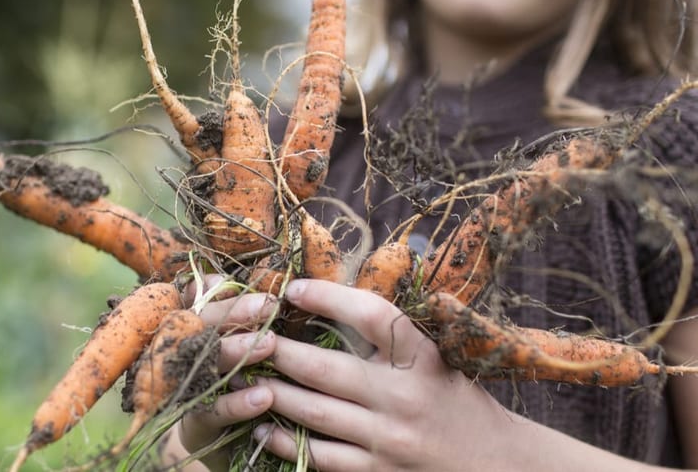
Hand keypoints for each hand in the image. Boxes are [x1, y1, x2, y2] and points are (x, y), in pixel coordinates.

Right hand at [161, 278, 279, 470]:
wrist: (228, 438)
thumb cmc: (238, 377)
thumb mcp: (236, 340)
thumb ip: (232, 311)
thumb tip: (221, 280)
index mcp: (190, 328)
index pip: (201, 302)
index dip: (224, 293)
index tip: (255, 284)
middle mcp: (180, 354)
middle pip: (200, 327)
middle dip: (234, 314)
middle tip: (269, 305)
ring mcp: (185, 388)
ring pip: (205, 364)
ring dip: (236, 352)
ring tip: (270, 343)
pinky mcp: (194, 424)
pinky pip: (214, 411)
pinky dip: (238, 403)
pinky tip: (265, 395)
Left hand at [250, 279, 515, 471]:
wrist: (498, 466)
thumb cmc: (454, 402)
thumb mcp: (436, 360)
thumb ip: (393, 337)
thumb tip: (330, 300)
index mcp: (424, 358)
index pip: (373, 315)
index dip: (329, 297)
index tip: (294, 289)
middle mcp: (405, 397)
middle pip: (324, 368)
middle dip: (277, 351)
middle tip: (247, 338)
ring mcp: (390, 439)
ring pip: (312, 412)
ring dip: (272, 393)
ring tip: (244, 377)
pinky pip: (319, 456)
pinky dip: (284, 441)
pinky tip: (263, 426)